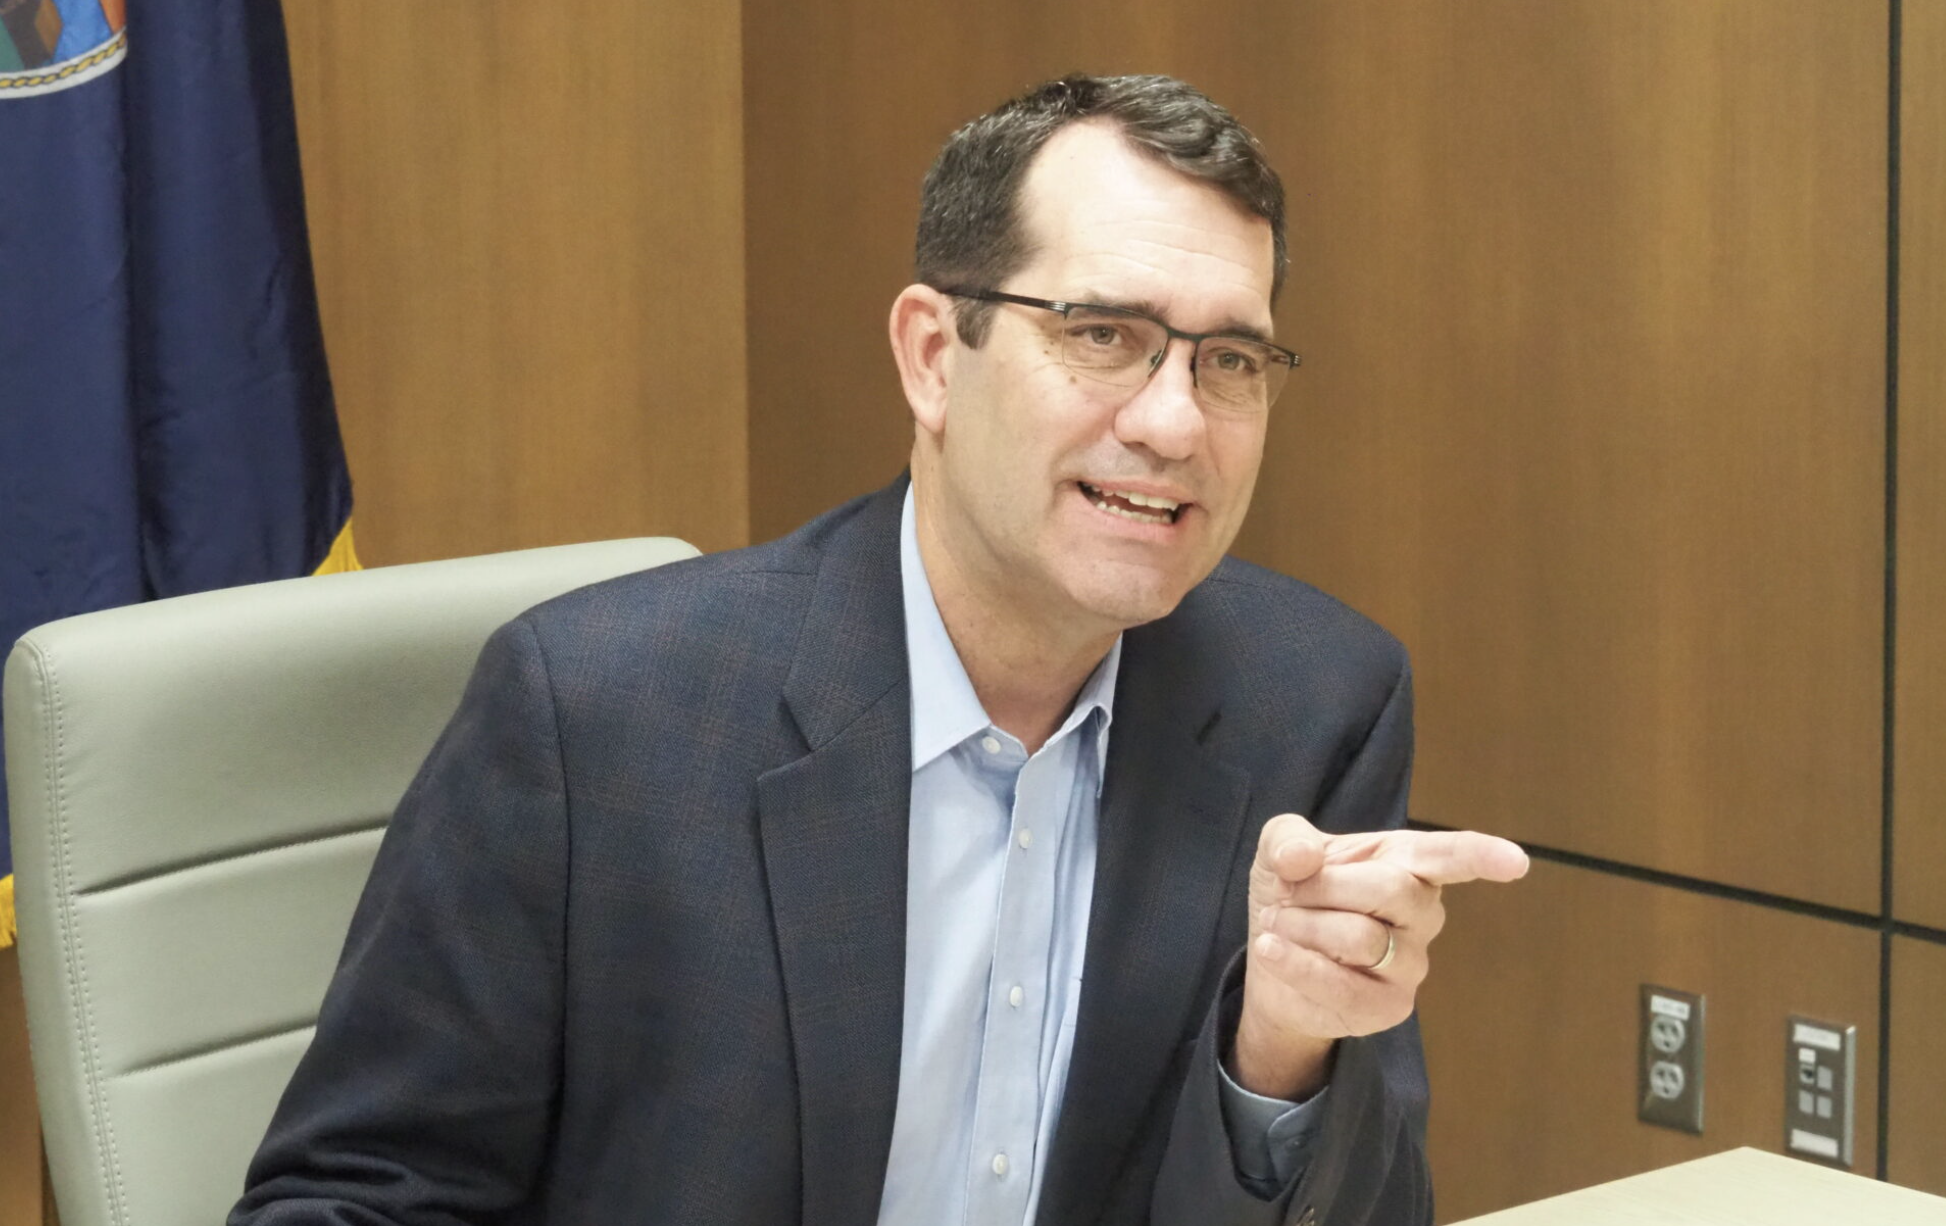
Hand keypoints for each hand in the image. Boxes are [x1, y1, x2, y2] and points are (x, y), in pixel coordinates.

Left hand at [1229, 814, 1529, 1098]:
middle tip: (1291, 894)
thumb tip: (1301, 857)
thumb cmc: (1292, 895)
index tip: (1515, 861)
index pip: (1452, 856)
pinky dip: (1296, 965)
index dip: (1483, 856)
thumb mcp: (1280, 852)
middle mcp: (1423, 912)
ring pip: (1361, 938)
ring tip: (1283, 925)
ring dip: (1303, 927)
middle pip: (1391, 889)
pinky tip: (1273, 952)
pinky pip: (1343, 986)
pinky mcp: (1390, 1006)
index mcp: (1406, 863)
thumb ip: (1287, 839)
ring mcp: (1413, 963)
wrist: (1271, 958)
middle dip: (1325, 887)